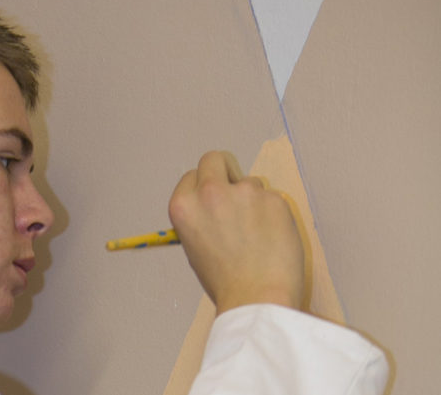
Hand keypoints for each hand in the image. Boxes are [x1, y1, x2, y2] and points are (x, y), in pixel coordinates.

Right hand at [168, 151, 304, 315]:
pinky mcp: (273, 198)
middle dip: (224, 171)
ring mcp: (243, 193)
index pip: (192, 175)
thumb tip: (216, 204)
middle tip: (235, 194)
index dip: (204, 186)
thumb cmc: (225, 282)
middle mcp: (209, 193)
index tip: (214, 198)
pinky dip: (273, 215)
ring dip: (253, 200)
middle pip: (215, 159)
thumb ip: (201, 217)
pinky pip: (272, 199)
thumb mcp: (194, 246)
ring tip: (257, 235)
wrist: (256, 298)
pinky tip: (272, 239)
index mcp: (183, 206)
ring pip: (250, 182)